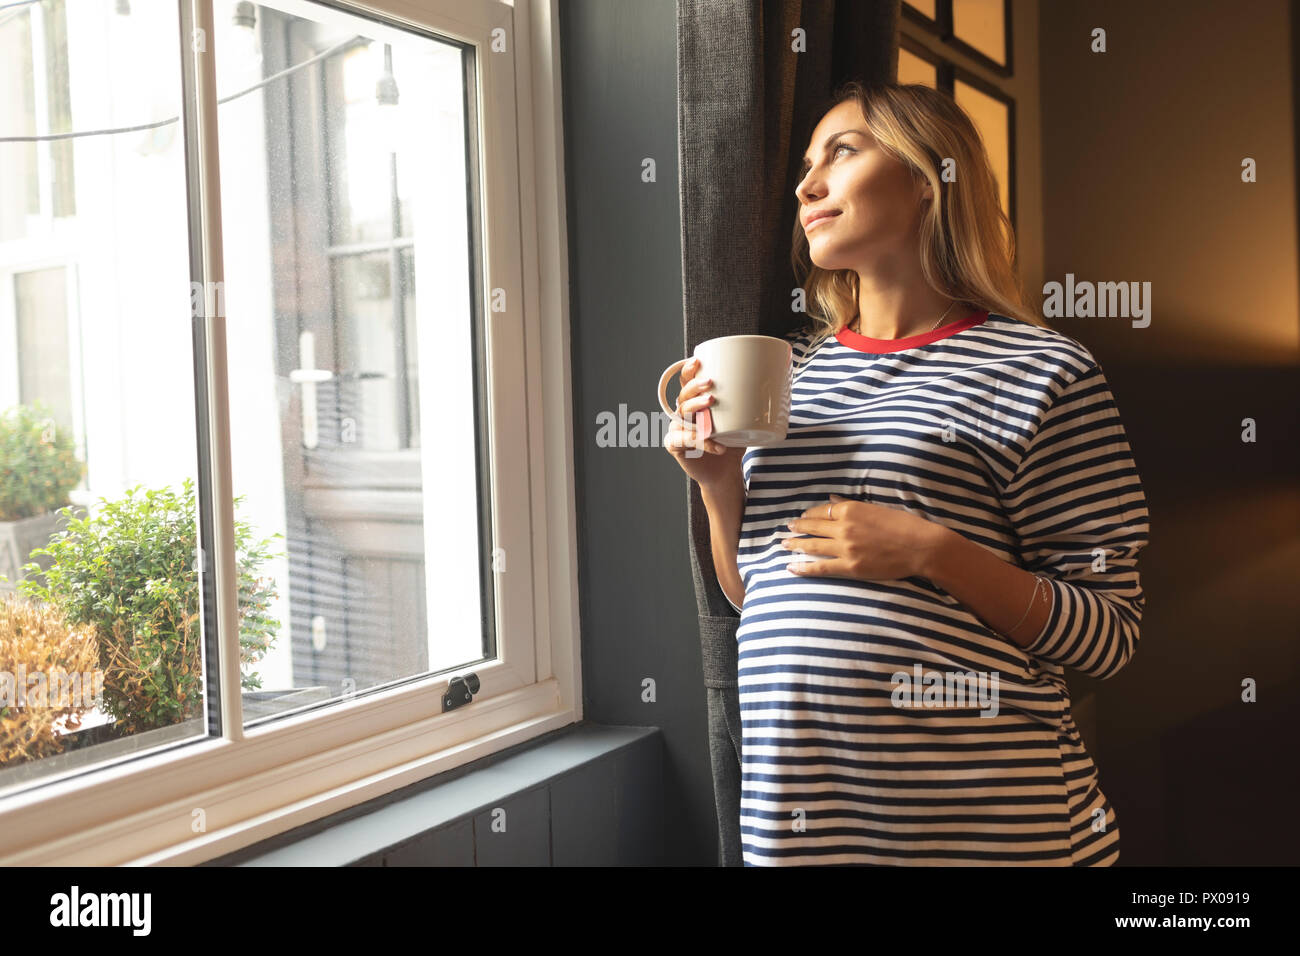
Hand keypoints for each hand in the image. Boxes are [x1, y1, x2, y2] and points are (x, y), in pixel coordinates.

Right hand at [662, 356, 744, 487]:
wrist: (725, 472)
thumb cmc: (733, 443)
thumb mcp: (743, 421)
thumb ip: (750, 404)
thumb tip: (778, 385)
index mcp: (695, 403)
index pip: (687, 383)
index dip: (689, 371)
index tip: (697, 361)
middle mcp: (683, 414)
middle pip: (683, 396)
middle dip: (695, 387)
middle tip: (710, 384)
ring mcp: (677, 430)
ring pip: (681, 415)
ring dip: (695, 408)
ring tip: (711, 405)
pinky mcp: (675, 446)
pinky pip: (684, 440)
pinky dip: (701, 442)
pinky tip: (718, 446)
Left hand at [783, 493, 944, 581]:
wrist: (921, 547)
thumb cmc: (905, 526)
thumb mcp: (876, 509)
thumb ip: (851, 506)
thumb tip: (832, 500)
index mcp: (851, 509)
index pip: (822, 511)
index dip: (809, 514)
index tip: (802, 517)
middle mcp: (844, 527)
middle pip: (813, 527)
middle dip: (798, 527)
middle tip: (787, 528)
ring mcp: (845, 548)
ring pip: (812, 545)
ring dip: (795, 544)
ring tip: (784, 544)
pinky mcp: (850, 567)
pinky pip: (820, 567)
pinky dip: (804, 567)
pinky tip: (791, 567)